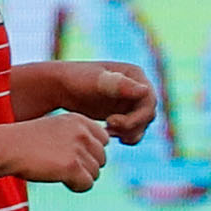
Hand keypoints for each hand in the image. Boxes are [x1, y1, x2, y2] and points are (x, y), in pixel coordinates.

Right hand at [1, 111, 111, 190]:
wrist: (5, 148)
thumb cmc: (26, 142)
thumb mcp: (56, 129)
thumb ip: (78, 136)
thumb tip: (102, 156)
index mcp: (79, 120)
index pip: (104, 140)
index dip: (91, 152)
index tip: (73, 155)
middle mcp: (82, 132)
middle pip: (102, 158)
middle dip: (87, 166)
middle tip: (63, 166)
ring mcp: (78, 149)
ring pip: (96, 173)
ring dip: (80, 177)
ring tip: (58, 172)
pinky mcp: (73, 167)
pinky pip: (88, 185)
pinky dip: (76, 187)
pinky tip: (61, 180)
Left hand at [26, 60, 159, 143]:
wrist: (60, 87)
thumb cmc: (75, 80)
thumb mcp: (96, 81)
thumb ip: (119, 85)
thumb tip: (145, 91)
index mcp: (135, 75)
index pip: (149, 100)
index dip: (136, 116)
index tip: (110, 121)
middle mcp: (137, 86)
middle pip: (147, 114)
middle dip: (131, 125)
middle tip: (108, 128)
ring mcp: (131, 100)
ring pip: (142, 124)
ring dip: (129, 132)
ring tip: (107, 132)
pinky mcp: (124, 112)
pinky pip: (133, 129)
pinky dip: (125, 136)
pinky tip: (108, 134)